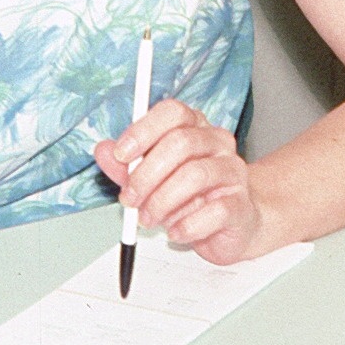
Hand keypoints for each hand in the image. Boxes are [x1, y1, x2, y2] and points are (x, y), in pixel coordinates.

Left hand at [93, 99, 270, 266]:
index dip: (144, 130)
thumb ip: (127, 166)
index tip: (121, 154)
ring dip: (162, 201)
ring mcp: (233, 172)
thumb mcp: (152, 179)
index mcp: (195, 128)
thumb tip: (103, 151)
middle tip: (130, 198)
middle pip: (181, 143)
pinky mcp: (241, 204)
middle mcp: (217, 143)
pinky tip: (175, 232)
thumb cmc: (191, 197)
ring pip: (195, 175)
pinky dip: (186, 225)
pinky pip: (214, 211)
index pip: (172, 112)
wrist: (233, 224)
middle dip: (146, 174)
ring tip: (149, 218)